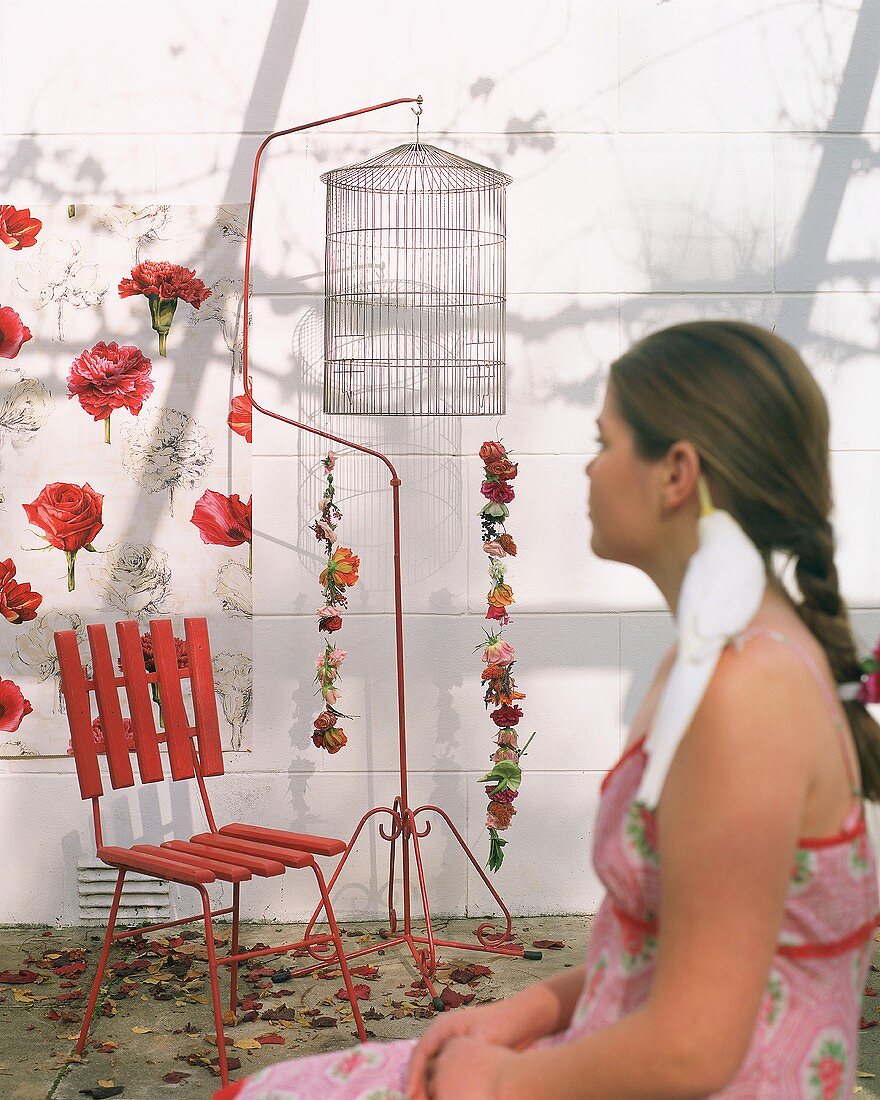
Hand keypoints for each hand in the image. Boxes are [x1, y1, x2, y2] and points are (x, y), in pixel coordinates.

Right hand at [407, 1000, 536, 1099]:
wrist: (522, 1021)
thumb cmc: (503, 1024)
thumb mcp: (483, 1038)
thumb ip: (465, 1054)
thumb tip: (449, 1074)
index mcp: (443, 1027)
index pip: (419, 1053)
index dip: (413, 1075)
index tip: (411, 1094)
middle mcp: (443, 1036)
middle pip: (422, 1063)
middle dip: (417, 1085)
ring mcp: (450, 1046)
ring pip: (431, 1070)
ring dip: (427, 1087)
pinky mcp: (460, 1057)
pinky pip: (443, 1074)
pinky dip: (440, 1087)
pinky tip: (443, 1099)